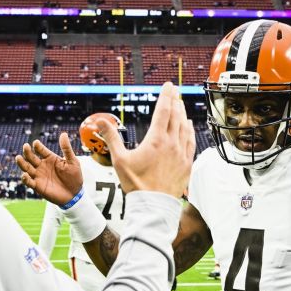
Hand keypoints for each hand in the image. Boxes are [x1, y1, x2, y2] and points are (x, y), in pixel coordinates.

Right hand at [16, 133, 83, 205]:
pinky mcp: (38, 186)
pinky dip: (25, 179)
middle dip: (27, 152)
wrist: (74, 194)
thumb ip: (66, 149)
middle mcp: (42, 165)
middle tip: (25, 146)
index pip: (41, 150)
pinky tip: (25, 175)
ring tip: (18, 157)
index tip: (36, 143)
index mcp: (50, 158)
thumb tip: (63, 134)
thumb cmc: (74, 176)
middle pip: (31, 157)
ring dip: (22, 163)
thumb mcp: (72, 161)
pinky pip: (29, 182)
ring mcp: (39, 175)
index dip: (38, 146)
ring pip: (27, 168)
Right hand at [96, 81, 193, 197]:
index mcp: (156, 139)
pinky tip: (188, 127)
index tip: (168, 85)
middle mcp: (172, 143)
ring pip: (185, 127)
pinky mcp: (187, 164)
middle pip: (176, 116)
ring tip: (181, 106)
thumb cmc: (135, 184)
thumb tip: (99, 122)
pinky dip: (190, 131)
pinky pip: (191, 142)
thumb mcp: (119, 160)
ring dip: (183, 114)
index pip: (164, 110)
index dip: (166, 96)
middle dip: (175, 101)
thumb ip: (112, 137)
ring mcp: (182, 154)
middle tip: (175, 91)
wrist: (153, 205)